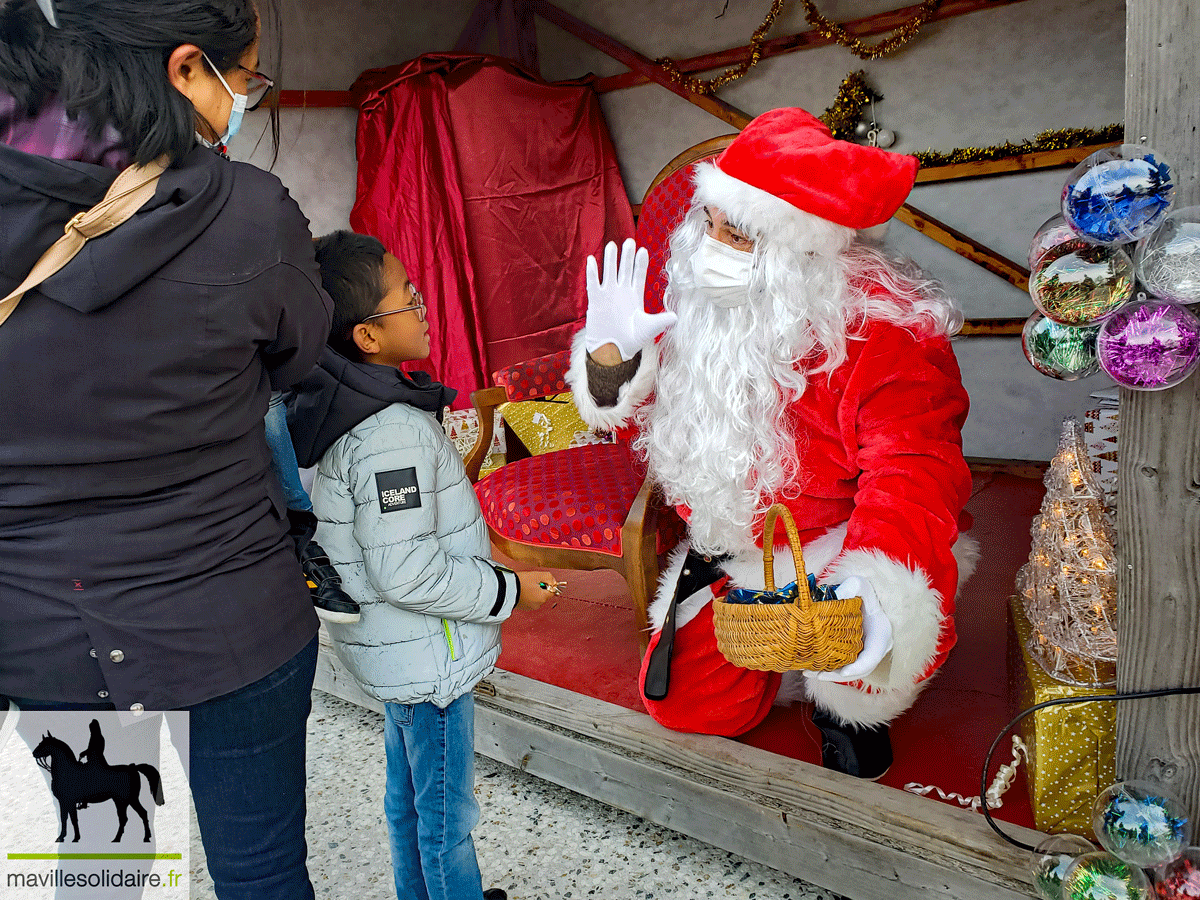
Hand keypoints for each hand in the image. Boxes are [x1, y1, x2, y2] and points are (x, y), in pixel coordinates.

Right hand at [516, 571, 559, 610]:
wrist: (504, 589)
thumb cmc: (519, 582)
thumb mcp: (537, 575)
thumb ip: (548, 577)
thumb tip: (553, 582)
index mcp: (543, 598)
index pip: (552, 591)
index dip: (548, 584)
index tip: (540, 580)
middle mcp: (537, 605)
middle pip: (544, 594)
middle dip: (540, 588)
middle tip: (531, 582)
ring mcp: (530, 607)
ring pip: (536, 597)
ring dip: (533, 592)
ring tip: (524, 586)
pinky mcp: (523, 607)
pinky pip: (529, 600)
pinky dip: (527, 595)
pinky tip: (521, 590)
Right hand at [584, 238, 676, 359]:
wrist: (613, 351)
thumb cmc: (632, 339)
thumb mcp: (648, 328)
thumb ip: (660, 320)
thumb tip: (676, 317)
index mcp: (635, 296)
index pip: (638, 275)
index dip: (640, 263)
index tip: (643, 250)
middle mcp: (622, 292)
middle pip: (625, 269)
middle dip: (627, 256)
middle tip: (629, 241)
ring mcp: (608, 294)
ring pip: (609, 272)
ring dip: (610, 259)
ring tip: (612, 245)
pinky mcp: (596, 300)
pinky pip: (593, 283)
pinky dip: (592, 272)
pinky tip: (591, 259)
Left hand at [809, 576, 892, 681]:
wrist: (860, 595)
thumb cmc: (861, 590)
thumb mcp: (859, 585)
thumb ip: (852, 587)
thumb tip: (839, 596)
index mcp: (881, 634)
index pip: (872, 657)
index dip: (858, 667)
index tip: (843, 672)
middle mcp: (875, 647)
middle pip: (858, 669)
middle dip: (837, 675)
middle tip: (816, 674)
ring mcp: (864, 652)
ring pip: (849, 670)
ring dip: (829, 674)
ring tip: (807, 672)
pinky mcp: (854, 653)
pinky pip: (843, 665)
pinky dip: (828, 668)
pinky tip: (810, 666)